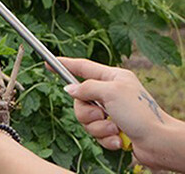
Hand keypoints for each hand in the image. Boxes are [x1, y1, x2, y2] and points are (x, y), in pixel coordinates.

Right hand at [59, 57, 179, 169]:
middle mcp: (109, 94)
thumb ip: (86, 87)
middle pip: (80, 99)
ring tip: (114, 128)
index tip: (48, 63)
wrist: (159, 143)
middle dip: (87, 111)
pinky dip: (106, 138)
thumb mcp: (110, 92)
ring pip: (86, 118)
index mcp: (111, 77)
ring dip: (98, 126)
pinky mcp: (112, 130)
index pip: (82, 67)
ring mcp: (111, 113)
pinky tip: (118, 139)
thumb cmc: (140, 113)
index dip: (64, 65)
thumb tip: (70, 90)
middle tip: (100, 114)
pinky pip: (96, 133)